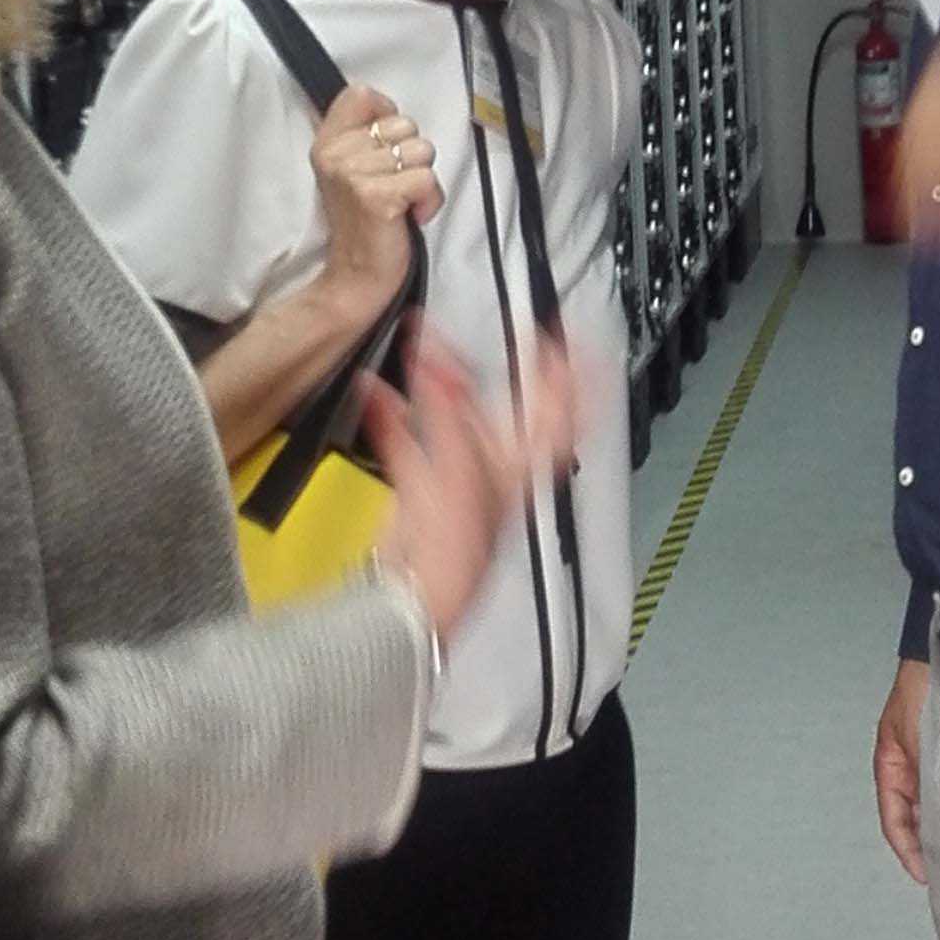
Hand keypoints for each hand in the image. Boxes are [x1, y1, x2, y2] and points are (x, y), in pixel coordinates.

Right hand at [311, 83, 440, 320]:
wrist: (355, 276)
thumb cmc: (365, 221)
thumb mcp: (352, 169)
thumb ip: (364, 134)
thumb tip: (388, 108)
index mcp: (327, 142)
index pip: (362, 94)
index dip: (387, 114)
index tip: (385, 146)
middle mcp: (335, 154)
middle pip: (405, 124)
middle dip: (411, 156)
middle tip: (393, 186)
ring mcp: (354, 175)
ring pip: (422, 151)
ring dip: (422, 180)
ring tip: (401, 202)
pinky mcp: (377, 197)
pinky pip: (427, 179)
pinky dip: (429, 200)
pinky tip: (410, 216)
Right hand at [361, 331, 580, 645]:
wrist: (410, 605)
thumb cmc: (451, 554)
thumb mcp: (458, 477)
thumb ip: (447, 418)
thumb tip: (435, 364)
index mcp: (521, 471)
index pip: (558, 417)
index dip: (566, 376)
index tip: (561, 336)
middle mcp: (497, 475)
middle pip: (504, 411)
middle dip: (492, 369)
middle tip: (484, 334)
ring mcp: (459, 484)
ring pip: (454, 421)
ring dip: (436, 383)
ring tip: (420, 345)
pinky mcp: (421, 496)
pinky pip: (410, 445)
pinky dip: (392, 417)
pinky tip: (372, 393)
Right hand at [874, 658, 929, 883]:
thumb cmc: (923, 690)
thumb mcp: (917, 740)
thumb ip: (926, 779)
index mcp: (891, 766)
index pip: (895, 821)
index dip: (908, 850)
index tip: (926, 874)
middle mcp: (912, 768)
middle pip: (917, 818)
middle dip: (931, 844)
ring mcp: (934, 761)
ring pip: (938, 805)